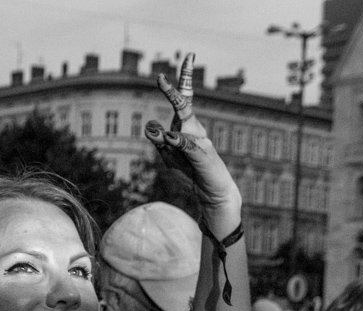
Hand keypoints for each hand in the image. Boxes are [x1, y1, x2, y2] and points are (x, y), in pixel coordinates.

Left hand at [145, 54, 239, 229]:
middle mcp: (193, 129)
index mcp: (185, 128)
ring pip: (184, 119)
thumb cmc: (191, 173)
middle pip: (185, 101)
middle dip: (178, 84)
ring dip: (172, 105)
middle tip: (164, 74)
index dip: (177, 82)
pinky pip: (187, 143)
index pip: (181, 100)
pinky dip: (178, 139)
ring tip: (161, 86)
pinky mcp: (202, 154)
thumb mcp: (168, 157)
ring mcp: (199, 140)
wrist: (213, 194)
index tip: (175, 64)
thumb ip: (159, 141)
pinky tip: (169, 137)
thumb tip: (150, 125)